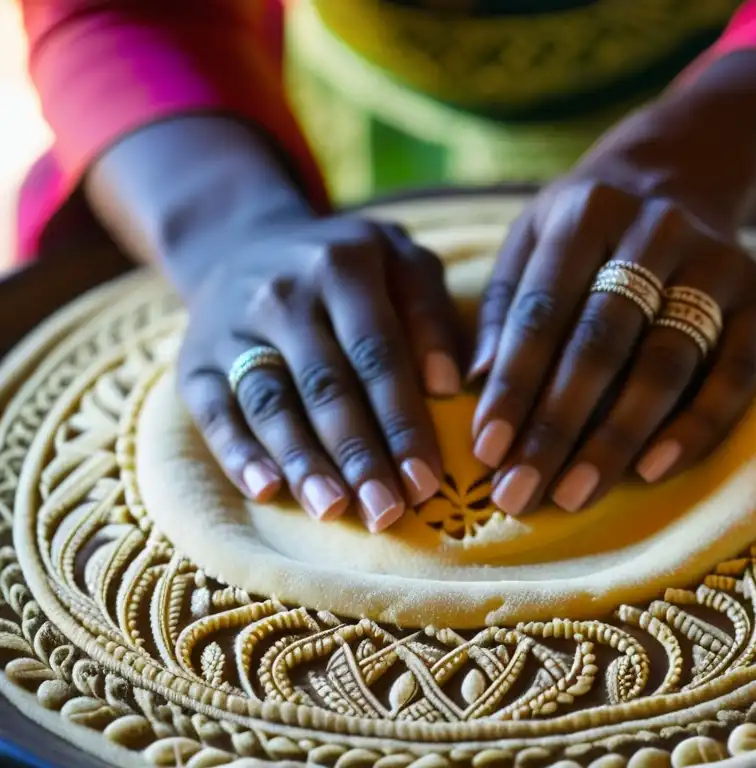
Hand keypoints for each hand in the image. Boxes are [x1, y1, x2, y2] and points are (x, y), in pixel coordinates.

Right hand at [175, 214, 462, 531]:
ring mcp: (233, 327)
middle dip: (358, 454)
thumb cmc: (347, 270)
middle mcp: (284, 293)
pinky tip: (266, 489)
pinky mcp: (195, 360)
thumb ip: (431, 314)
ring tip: (333, 509)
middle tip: (386, 511)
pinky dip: (238, 453)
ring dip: (303, 461)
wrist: (243, 245)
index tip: (427, 480)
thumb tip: (449, 385)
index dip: (402, 420)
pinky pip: (213, 411)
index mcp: (343, 266)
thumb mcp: (401, 262)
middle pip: (325, 385)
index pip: (378, 353)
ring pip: (270, 402)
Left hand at [469, 176, 755, 515]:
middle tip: (521, 493)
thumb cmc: (590, 232)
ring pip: (665, 363)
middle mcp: (658, 229)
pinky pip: (736, 374)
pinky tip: (651, 471)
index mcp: (589, 211)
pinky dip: (696, 426)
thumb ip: (506, 305)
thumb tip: (478, 380)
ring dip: (617, 438)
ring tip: (573, 494)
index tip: (487, 452)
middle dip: (557, 426)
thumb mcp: (534, 237)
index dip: (513, 385)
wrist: (684, 179)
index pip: (542, 310)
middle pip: (602, 342)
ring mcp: (718, 262)